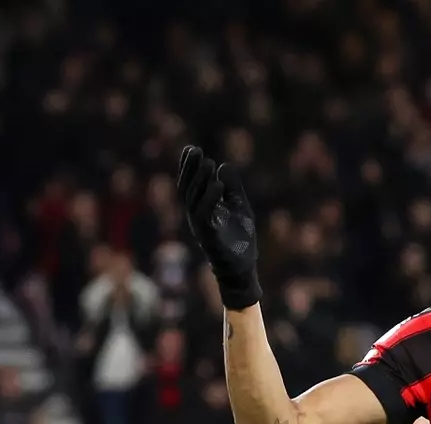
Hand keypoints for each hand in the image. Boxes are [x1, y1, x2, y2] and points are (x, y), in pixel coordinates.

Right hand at [176, 145, 261, 309]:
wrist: (242, 268)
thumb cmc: (239, 239)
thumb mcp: (239, 207)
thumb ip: (232, 188)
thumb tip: (224, 166)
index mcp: (201, 208)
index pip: (191, 184)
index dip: (189, 166)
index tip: (191, 148)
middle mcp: (196, 215)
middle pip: (188, 188)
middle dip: (190, 169)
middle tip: (196, 150)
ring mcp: (200, 226)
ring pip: (193, 199)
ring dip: (200, 180)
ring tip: (209, 162)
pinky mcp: (208, 236)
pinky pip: (204, 215)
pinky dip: (209, 198)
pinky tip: (218, 185)